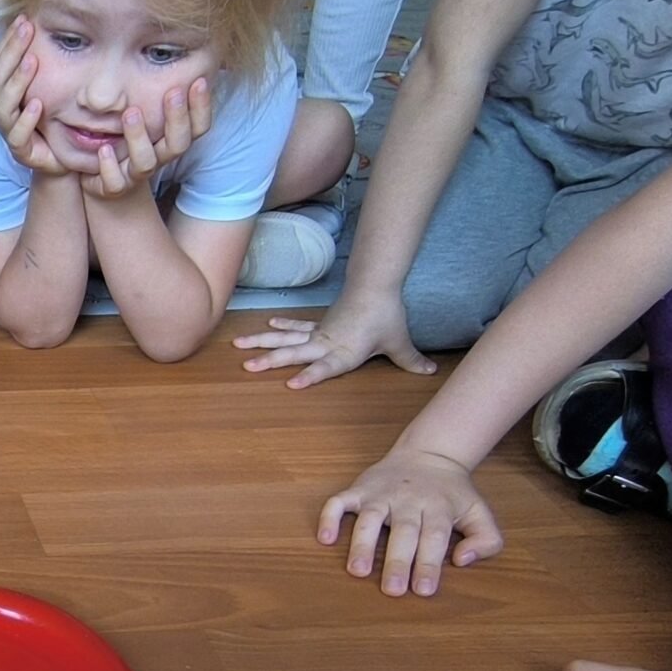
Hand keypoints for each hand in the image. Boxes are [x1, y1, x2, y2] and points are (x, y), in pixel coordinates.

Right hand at [0, 17, 77, 178]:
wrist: (64, 161)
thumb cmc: (57, 121)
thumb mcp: (55, 87)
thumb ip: (51, 62)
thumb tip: (62, 24)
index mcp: (7, 92)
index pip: (0, 62)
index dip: (9, 40)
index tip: (24, 18)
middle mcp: (4, 110)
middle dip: (12, 51)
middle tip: (27, 29)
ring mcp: (10, 131)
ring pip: (3, 106)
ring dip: (17, 81)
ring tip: (32, 61)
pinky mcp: (21, 152)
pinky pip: (17, 136)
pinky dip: (26, 120)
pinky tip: (37, 104)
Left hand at [82, 80, 211, 199]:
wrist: (104, 182)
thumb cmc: (127, 142)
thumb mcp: (145, 116)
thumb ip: (157, 92)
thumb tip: (174, 52)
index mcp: (170, 140)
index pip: (197, 127)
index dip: (202, 108)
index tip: (199, 81)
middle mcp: (158, 158)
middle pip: (178, 144)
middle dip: (177, 119)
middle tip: (173, 93)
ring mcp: (135, 174)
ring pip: (145, 162)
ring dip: (138, 137)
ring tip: (130, 113)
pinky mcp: (113, 188)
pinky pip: (115, 183)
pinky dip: (109, 167)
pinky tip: (104, 149)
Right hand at [234, 290, 437, 387]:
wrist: (376, 287)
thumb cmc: (386, 317)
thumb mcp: (399, 342)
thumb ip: (411, 360)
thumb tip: (431, 371)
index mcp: (345, 352)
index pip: (325, 367)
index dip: (310, 375)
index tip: (292, 383)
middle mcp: (326, 344)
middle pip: (295, 352)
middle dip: (271, 360)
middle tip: (249, 366)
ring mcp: (319, 334)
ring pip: (286, 339)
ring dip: (263, 343)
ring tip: (240, 347)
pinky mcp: (318, 326)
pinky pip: (296, 328)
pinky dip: (280, 327)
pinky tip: (265, 328)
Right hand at [318, 447, 503, 595]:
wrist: (430, 453)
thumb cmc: (452, 494)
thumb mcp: (480, 513)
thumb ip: (485, 540)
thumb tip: (461, 561)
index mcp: (439, 507)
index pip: (434, 538)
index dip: (429, 564)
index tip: (423, 590)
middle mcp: (409, 499)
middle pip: (403, 531)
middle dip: (397, 561)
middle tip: (392, 589)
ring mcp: (381, 493)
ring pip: (369, 518)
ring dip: (362, 544)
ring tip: (357, 571)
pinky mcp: (359, 488)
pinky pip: (339, 501)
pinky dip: (329, 517)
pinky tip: (325, 538)